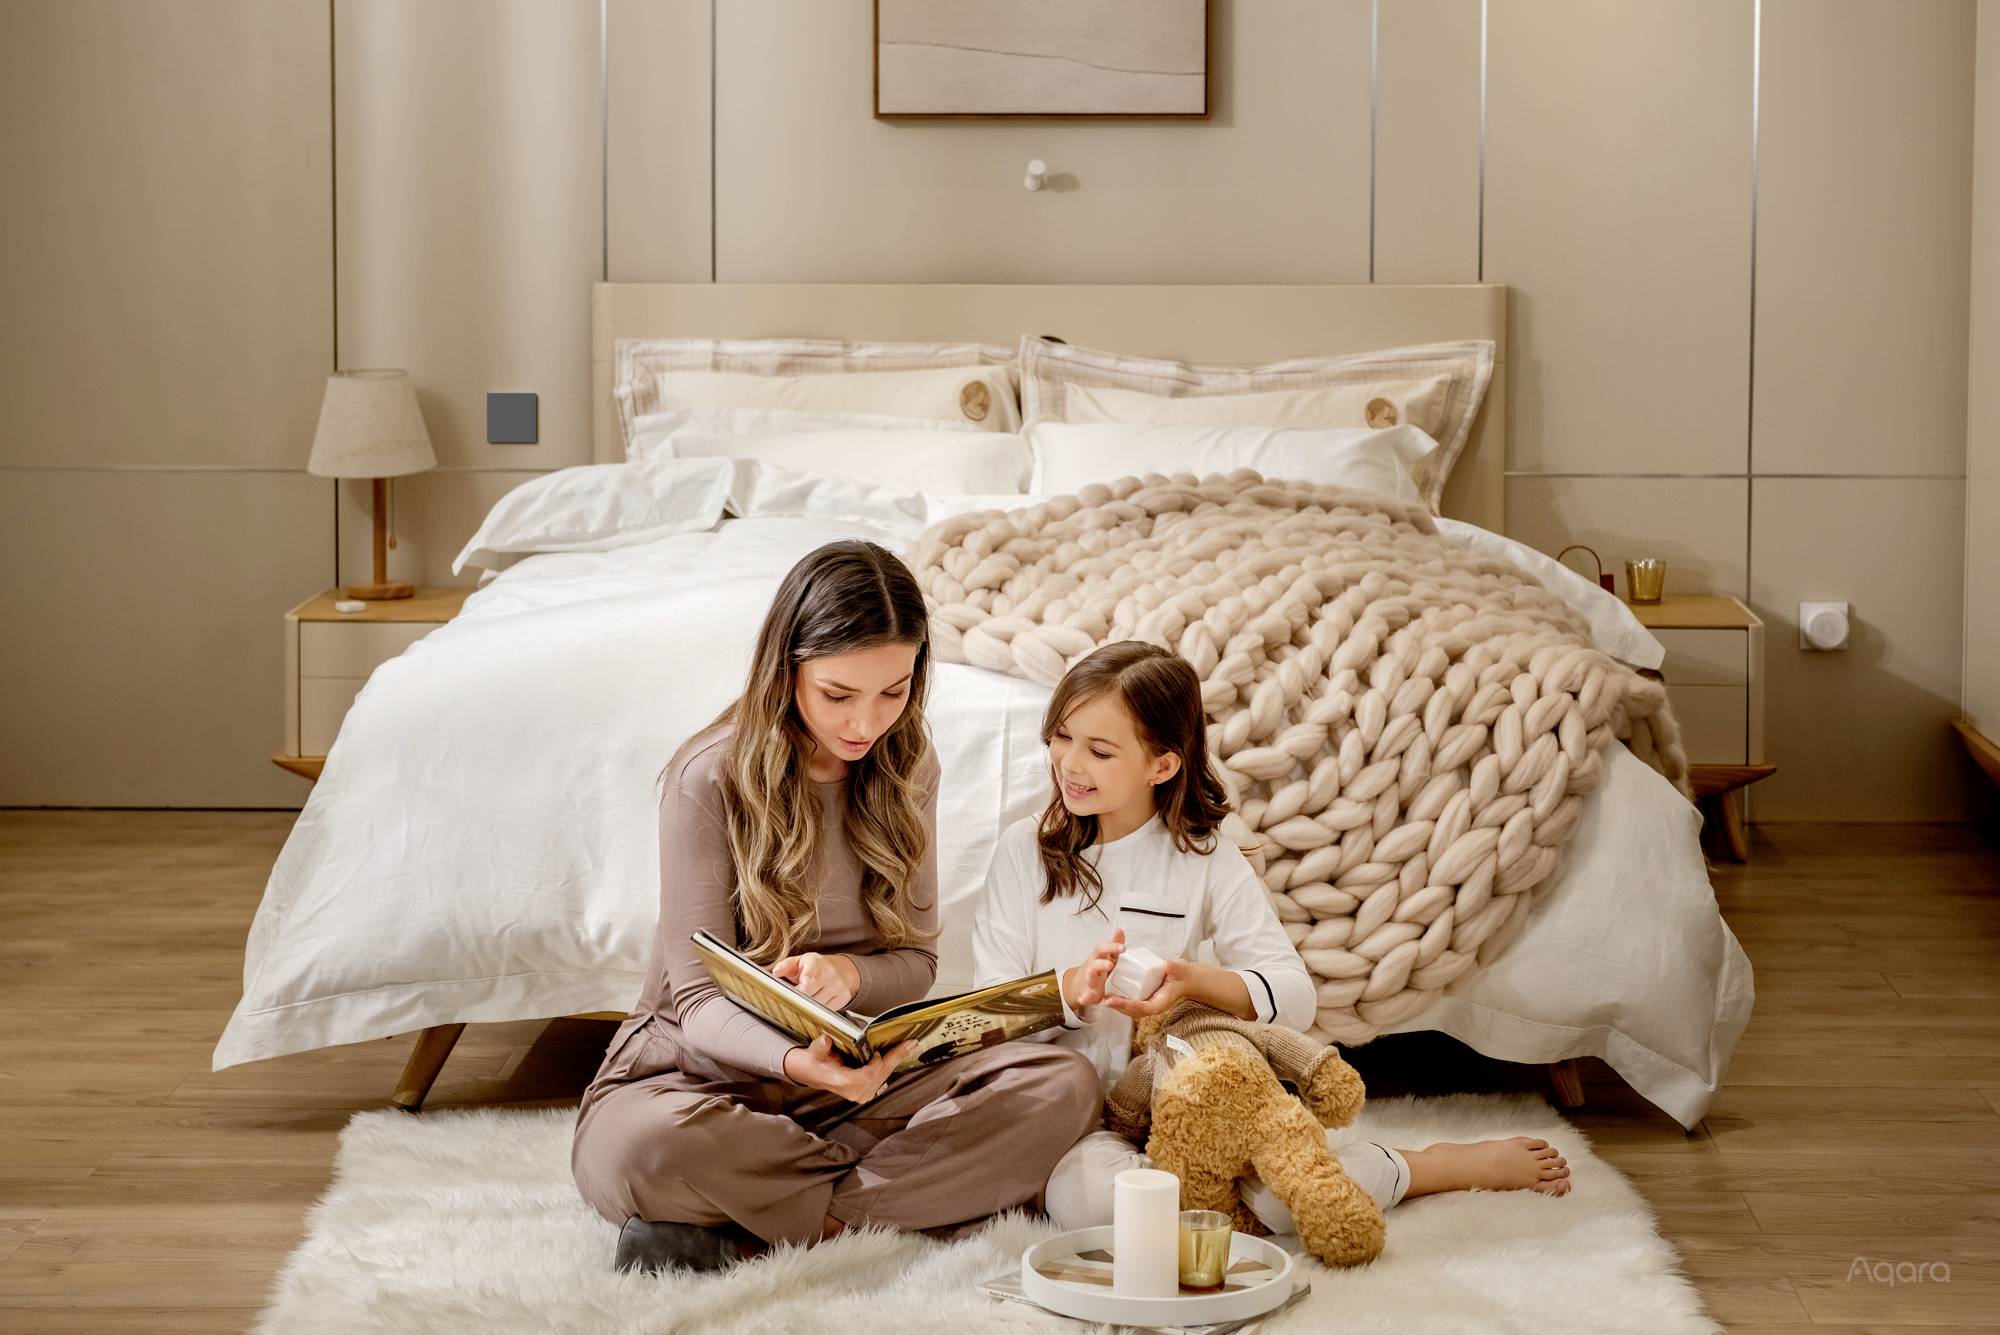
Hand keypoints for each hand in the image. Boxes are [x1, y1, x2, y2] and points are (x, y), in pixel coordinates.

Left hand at [772, 952, 861, 1010]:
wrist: (842, 968)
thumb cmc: (816, 966)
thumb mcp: (800, 962)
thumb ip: (786, 966)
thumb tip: (776, 972)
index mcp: (816, 963)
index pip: (809, 977)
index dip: (802, 986)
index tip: (794, 993)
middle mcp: (829, 973)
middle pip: (811, 994)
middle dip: (799, 1000)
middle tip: (791, 1002)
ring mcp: (838, 986)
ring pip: (818, 1004)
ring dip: (808, 1006)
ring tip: (804, 1001)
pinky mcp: (844, 997)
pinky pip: (826, 1010)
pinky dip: (819, 1010)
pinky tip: (816, 1003)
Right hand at [781, 1034, 914, 1102]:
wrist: (812, 1073)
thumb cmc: (813, 1061)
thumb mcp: (813, 1051)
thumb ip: (820, 1046)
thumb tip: (826, 1038)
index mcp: (842, 1082)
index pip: (865, 1077)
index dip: (874, 1065)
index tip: (876, 1052)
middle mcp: (853, 1092)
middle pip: (880, 1076)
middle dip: (895, 1058)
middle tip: (910, 1044)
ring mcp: (860, 1094)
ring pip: (883, 1077)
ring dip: (895, 1060)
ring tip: (908, 1046)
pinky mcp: (865, 1092)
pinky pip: (881, 1078)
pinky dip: (889, 1065)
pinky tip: (899, 1054)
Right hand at [1061, 929, 1124, 1012]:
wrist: (1079, 983)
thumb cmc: (1097, 967)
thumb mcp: (1106, 955)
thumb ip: (1113, 944)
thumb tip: (1119, 930)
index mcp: (1098, 958)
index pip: (1102, 949)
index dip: (1112, 947)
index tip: (1123, 947)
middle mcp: (1092, 968)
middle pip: (1095, 963)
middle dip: (1102, 963)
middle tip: (1111, 964)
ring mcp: (1089, 980)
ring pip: (1089, 977)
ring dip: (1093, 975)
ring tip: (1099, 978)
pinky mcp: (1088, 994)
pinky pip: (1085, 996)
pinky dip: (1084, 998)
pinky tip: (1083, 999)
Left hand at [1101, 957, 1190, 1018]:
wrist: (1185, 980)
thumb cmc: (1181, 975)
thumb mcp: (1179, 969)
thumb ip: (1173, 968)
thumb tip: (1166, 965)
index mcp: (1161, 1002)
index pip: (1144, 1007)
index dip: (1129, 1005)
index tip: (1116, 1000)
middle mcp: (1154, 1006)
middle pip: (1134, 1011)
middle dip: (1119, 1007)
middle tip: (1106, 1000)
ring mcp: (1148, 1005)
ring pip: (1130, 1010)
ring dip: (1118, 1006)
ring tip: (1104, 998)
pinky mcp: (1145, 1001)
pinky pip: (1131, 1004)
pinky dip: (1121, 1001)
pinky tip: (1111, 995)